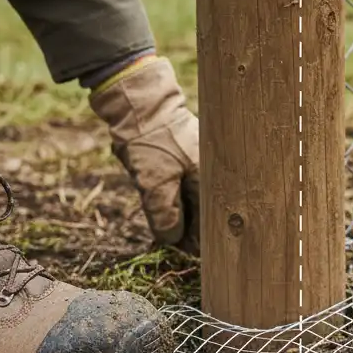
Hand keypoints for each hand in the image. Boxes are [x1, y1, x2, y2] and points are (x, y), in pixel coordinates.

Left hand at [90, 57, 199, 252]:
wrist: (139, 103)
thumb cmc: (151, 141)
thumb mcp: (153, 182)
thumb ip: (164, 216)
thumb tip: (172, 240)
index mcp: (213, 181)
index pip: (212, 225)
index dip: (197, 242)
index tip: (181, 249)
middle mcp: (213, 176)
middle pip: (203, 216)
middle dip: (184, 227)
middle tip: (165, 232)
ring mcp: (202, 168)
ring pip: (191, 204)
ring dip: (175, 211)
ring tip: (160, 207)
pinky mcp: (189, 162)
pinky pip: (183, 189)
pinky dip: (171, 196)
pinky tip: (158, 191)